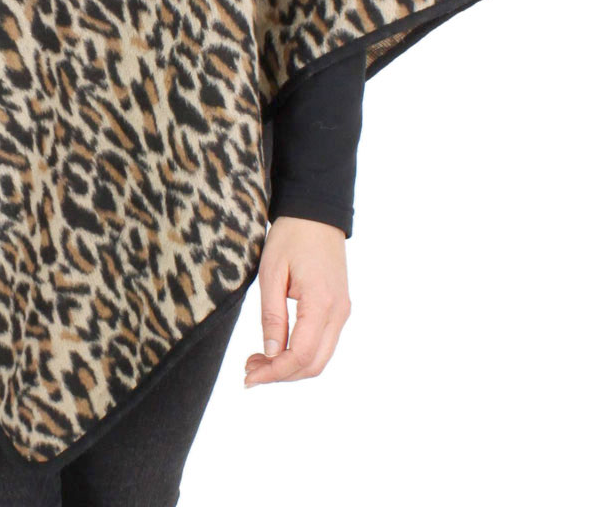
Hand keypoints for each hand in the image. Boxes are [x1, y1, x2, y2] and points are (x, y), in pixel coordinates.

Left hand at [244, 216, 350, 386]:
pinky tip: (276, 348)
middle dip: (280, 375)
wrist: (316, 213)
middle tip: (249, 371)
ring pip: (319, 358)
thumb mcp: (271, 272)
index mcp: (321, 303)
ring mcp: (342, 312)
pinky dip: (300, 353)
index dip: (274, 373)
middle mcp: (338, 313)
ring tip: (258, 361)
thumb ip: (272, 315)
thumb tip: (270, 354)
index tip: (248, 378)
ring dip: (289, 367)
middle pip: (313, 364)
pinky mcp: (339, 309)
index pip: (300, 355)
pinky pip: (322, 343)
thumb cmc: (291, 237)